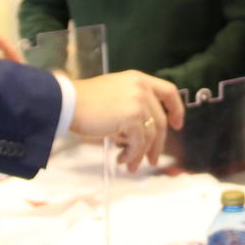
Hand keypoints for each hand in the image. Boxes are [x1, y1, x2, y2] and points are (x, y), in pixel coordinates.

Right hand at [69, 71, 184, 172]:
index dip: (176, 109)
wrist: (67, 102)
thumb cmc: (84, 102)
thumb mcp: (114, 94)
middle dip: (157, 144)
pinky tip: (122, 160)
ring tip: (131, 165)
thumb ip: (132, 105)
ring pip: (150, 135)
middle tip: (152, 160)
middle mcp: (141, 88)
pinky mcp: (132, 117)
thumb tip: (143, 133)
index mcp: (138, 79)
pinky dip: (133, 155)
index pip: (168, 91)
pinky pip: (139, 142)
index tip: (177, 124)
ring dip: (141, 153)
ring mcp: (138, 102)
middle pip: (160, 120)